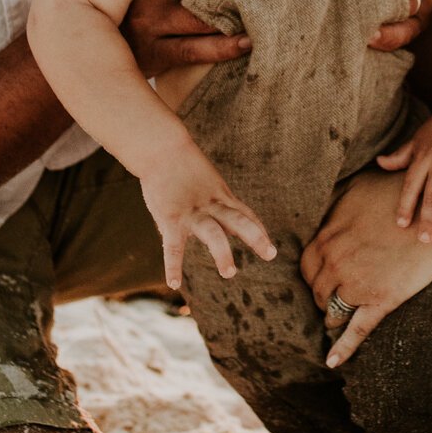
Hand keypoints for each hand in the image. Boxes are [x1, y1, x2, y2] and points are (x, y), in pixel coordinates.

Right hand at [140, 143, 276, 290]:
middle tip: (271, 254)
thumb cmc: (181, 165)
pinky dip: (173, 266)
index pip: (245, 214)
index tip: (268, 247)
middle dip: (256, 236)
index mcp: (220, 196)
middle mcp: (211, 205)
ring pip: (213, 233)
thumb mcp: (206, 183)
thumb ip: (219, 206)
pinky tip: (174, 284)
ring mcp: (192, 212)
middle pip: (239, 220)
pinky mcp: (170, 218)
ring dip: (222, 253)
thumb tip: (231, 231)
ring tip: (229, 273)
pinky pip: (173, 246)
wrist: (160, 148)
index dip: (258, 229)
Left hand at [300, 167, 431, 365]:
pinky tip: (332, 362)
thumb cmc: (398, 196)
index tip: (319, 275)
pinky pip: (355, 331)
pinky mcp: (380, 301)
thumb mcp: (355, 187)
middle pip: (316, 289)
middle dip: (321, 294)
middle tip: (329, 296)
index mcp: (328, 238)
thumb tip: (312, 203)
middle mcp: (336, 264)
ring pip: (332, 310)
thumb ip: (331, 200)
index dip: (312, 272)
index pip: (305, 264)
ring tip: (335, 318)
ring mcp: (357, 285)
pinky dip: (342, 349)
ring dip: (332, 315)